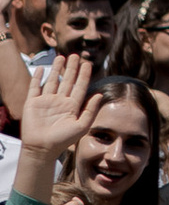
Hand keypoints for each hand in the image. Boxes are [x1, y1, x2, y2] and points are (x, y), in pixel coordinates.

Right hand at [12, 54, 92, 171]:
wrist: (42, 149)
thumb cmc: (63, 140)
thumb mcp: (81, 126)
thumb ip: (91, 110)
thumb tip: (100, 94)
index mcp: (72, 107)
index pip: (80, 87)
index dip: (84, 75)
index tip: (88, 64)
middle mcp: (59, 102)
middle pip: (67, 81)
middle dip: (71, 68)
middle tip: (75, 56)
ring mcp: (46, 101)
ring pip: (52, 81)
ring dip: (56, 69)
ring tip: (61, 57)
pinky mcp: (32, 103)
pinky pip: (35, 87)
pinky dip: (38, 77)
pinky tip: (42, 68)